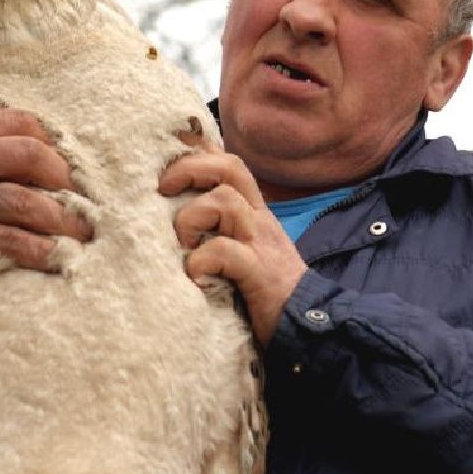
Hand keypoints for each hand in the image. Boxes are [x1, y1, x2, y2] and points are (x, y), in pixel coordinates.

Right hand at [0, 107, 92, 299]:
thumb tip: (54, 142)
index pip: (22, 122)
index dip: (57, 145)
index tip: (76, 172)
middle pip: (31, 154)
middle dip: (67, 181)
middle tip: (89, 204)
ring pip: (27, 200)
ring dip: (65, 220)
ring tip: (86, 234)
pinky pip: (12, 240)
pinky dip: (43, 250)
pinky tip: (62, 258)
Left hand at [160, 147, 307, 346]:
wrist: (309, 325)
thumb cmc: (265, 290)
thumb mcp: (243, 249)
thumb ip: (220, 229)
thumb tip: (175, 215)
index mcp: (253, 212)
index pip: (228, 162)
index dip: (197, 148)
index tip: (167, 151)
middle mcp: (259, 219)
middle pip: (230, 167)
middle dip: (190, 168)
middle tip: (163, 189)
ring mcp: (261, 244)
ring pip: (226, 201)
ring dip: (192, 217)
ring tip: (183, 244)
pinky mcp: (260, 273)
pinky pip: (226, 252)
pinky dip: (201, 260)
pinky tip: (194, 275)